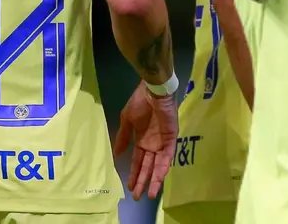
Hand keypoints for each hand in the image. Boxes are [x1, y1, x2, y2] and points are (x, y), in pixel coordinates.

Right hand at [112, 82, 177, 199]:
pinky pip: (168, 157)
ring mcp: (162, 143)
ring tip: (149, 194)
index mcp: (141, 140)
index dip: (133, 174)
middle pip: (147, 167)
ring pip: (158, 166)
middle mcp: (152, 144)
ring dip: (154, 180)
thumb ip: (123, 137)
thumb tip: (116, 154)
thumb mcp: (127, 120)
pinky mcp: (171, 139)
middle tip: (137, 197)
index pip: (138, 162)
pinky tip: (159, 179)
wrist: (152, 91)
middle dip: (142, 181)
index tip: (129, 187)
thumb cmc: (139, 102)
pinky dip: (164, 168)